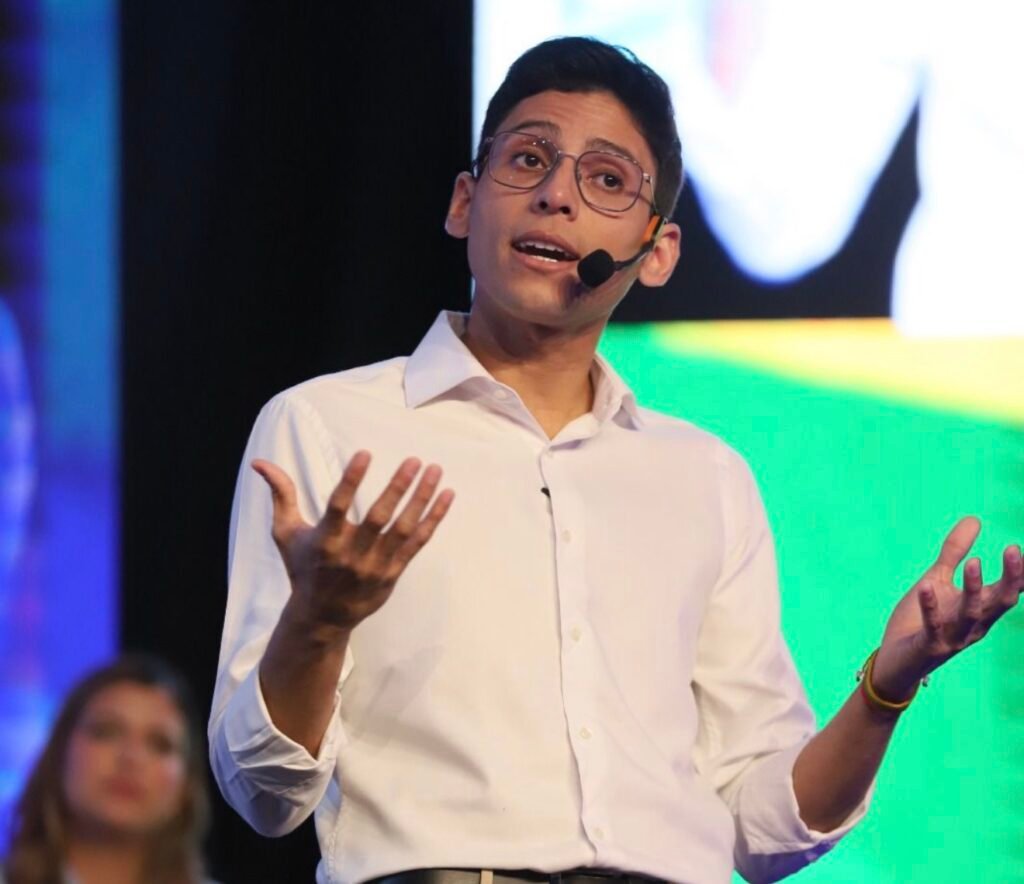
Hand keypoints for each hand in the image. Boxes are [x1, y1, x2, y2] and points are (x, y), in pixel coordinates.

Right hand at [253, 451, 453, 633]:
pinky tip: (446, 495)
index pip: (338, 506)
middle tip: (414, 460)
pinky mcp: (393, 573)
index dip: (351, 480)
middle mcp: (352, 555)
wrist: (321, 617)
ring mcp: (376, 566)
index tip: (365, 453)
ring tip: (435, 470)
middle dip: (397, 488)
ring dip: (422, 498)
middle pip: (379, 518)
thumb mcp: (286, 533)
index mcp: (325, 542)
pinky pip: (417, 542)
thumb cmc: (302, 568)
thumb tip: (260, 462)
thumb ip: (280, 495)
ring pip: (404, 528)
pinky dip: (433, 519)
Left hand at [872, 517, 1021, 699]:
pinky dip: (930, 606)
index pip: (1008, 590)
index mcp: (979, 609)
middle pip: (999, 601)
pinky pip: (933, 626)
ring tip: (973, 561)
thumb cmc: (919, 619)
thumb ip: (954, 553)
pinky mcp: (930, 645)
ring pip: (971, 614)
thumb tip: (974, 519)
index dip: (1019, 572)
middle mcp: (973, 625)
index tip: (1022, 550)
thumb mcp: (937, 579)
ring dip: (973, 589)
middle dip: (1010, 578)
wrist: (896, 661)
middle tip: (1014, 550)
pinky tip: (926, 586)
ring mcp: (953, 637)